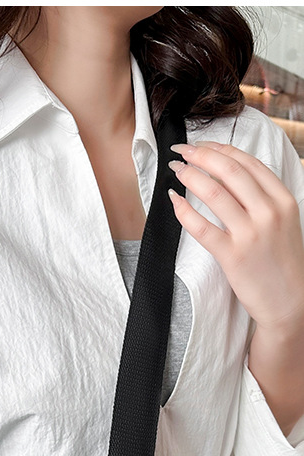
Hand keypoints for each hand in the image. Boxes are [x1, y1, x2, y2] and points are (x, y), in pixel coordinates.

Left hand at [167, 140, 303, 332]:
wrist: (290, 302)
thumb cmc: (282, 262)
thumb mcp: (284, 222)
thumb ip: (264, 199)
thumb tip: (233, 176)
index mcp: (283, 199)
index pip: (248, 163)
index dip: (220, 149)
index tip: (202, 144)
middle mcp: (268, 212)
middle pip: (229, 171)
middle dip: (201, 155)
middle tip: (182, 150)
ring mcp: (250, 234)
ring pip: (213, 193)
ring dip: (190, 176)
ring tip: (176, 170)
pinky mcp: (232, 256)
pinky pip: (202, 227)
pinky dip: (184, 210)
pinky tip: (173, 200)